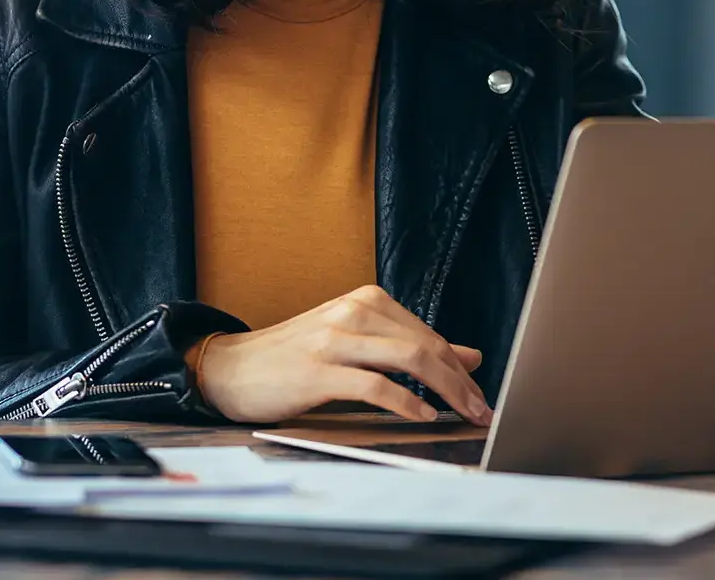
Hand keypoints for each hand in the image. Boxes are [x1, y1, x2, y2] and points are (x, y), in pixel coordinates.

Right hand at [197, 285, 491, 425]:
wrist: (232, 367)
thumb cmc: (296, 357)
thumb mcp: (357, 342)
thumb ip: (409, 346)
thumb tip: (469, 356)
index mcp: (366, 300)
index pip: (428, 334)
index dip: (460, 367)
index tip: (480, 394)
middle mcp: (354, 311)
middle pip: (425, 345)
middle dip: (460, 381)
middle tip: (482, 410)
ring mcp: (335, 338)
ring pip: (408, 359)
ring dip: (445, 390)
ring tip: (463, 414)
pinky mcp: (318, 370)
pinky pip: (374, 385)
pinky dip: (405, 402)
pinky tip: (422, 415)